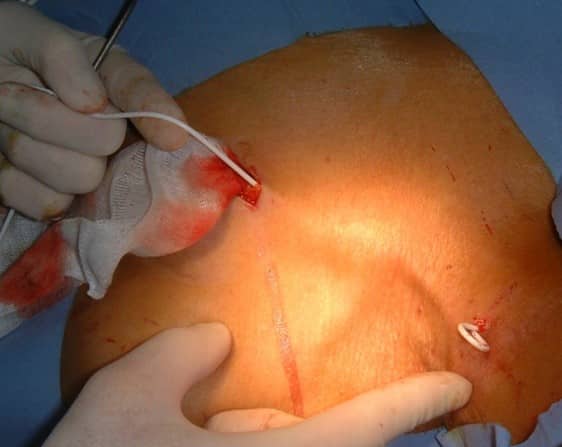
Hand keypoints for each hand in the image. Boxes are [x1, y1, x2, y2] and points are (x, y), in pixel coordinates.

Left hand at [0, 2, 187, 219]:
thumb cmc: (6, 51)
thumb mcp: (33, 35)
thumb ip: (65, 57)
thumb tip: (93, 104)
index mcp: (112, 84)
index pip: (145, 98)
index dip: (158, 117)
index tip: (170, 138)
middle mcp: (109, 131)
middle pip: (108, 144)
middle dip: (53, 121)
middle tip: (11, 94)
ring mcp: (82, 168)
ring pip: (79, 177)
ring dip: (29, 149)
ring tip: (7, 122)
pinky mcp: (52, 198)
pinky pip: (49, 204)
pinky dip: (17, 181)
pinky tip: (5, 159)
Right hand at [43, 323, 471, 446]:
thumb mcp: (128, 398)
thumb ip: (178, 355)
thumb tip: (217, 342)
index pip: (368, 426)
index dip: (415, 402)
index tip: (456, 385)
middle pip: (306, 442)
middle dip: (266, 423)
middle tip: (214, 419)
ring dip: (243, 436)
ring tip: (192, 433)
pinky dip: (230, 446)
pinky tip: (193, 442)